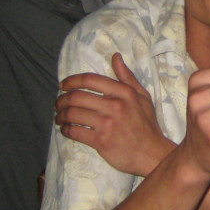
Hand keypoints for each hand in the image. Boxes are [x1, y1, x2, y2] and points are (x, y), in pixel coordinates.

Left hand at [56, 53, 173, 176]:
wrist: (151, 152)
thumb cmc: (146, 124)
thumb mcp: (142, 96)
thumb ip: (127, 77)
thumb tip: (115, 57)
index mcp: (124, 92)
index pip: (90, 80)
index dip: (72, 81)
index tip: (63, 85)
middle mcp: (115, 105)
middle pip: (77, 97)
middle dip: (62, 100)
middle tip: (58, 104)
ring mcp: (107, 123)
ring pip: (73, 114)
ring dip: (61, 115)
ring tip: (60, 117)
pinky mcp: (100, 141)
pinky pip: (75, 132)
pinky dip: (66, 130)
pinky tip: (66, 129)